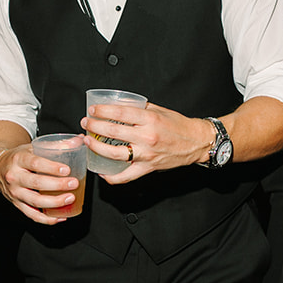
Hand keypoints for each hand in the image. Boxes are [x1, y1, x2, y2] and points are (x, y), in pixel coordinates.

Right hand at [0, 140, 82, 223]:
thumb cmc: (20, 157)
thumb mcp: (33, 147)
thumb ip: (56, 145)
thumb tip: (80, 140)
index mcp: (18, 159)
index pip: (35, 163)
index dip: (51, 167)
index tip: (67, 170)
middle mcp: (14, 176)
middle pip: (36, 183)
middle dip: (57, 185)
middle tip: (74, 183)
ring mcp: (15, 192)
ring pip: (35, 201)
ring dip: (54, 202)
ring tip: (70, 198)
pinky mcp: (16, 204)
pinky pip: (32, 215)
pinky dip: (47, 219)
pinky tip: (60, 217)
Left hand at [84, 102, 210, 185]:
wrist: (196, 142)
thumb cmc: (178, 125)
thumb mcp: (159, 110)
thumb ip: (139, 108)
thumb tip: (118, 105)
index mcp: (150, 119)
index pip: (120, 113)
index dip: (103, 111)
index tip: (93, 109)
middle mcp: (147, 137)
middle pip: (113, 132)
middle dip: (94, 126)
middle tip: (86, 123)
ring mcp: (146, 154)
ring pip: (114, 154)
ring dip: (96, 147)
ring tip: (88, 141)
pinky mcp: (148, 167)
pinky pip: (125, 177)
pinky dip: (111, 177)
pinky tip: (101, 171)